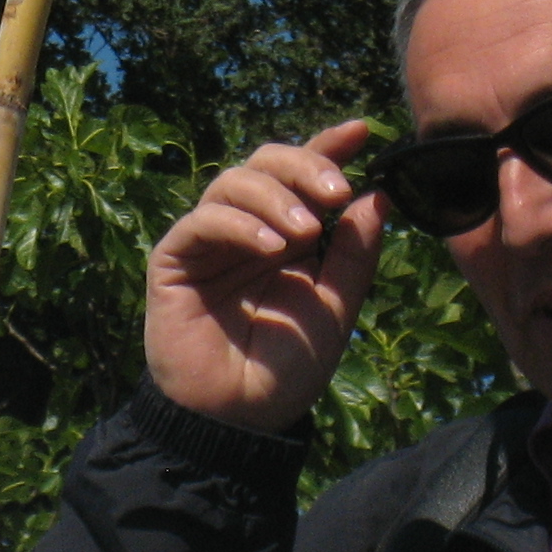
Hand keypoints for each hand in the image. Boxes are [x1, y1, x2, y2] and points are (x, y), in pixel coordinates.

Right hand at [142, 120, 385, 433]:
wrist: (238, 419)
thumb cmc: (285, 369)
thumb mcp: (336, 306)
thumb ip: (354, 253)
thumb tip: (377, 195)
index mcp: (286, 236)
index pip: (303, 176)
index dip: (328, 146)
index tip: (362, 131)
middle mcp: (247, 231)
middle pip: (267, 162)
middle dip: (305, 165)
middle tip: (337, 191)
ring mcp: (210, 242)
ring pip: (234, 181)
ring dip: (275, 196)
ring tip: (305, 231)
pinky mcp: (175, 260)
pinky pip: (203, 221)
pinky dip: (239, 223)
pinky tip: (270, 247)